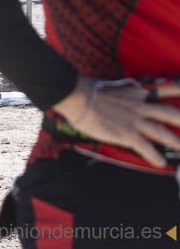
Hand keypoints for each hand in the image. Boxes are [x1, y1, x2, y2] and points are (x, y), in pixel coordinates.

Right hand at [53, 78, 179, 167]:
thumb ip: (127, 89)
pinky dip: (154, 156)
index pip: (164, 89)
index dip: (178, 91)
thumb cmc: (89, 89)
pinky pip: (146, 147)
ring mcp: (135, 121)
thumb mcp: (114, 85)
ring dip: (176, 142)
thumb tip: (132, 88)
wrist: (78, 96)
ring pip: (162, 132)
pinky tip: (161, 163)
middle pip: (169, 113)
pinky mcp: (127, 134)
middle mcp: (140, 106)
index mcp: (136, 93)